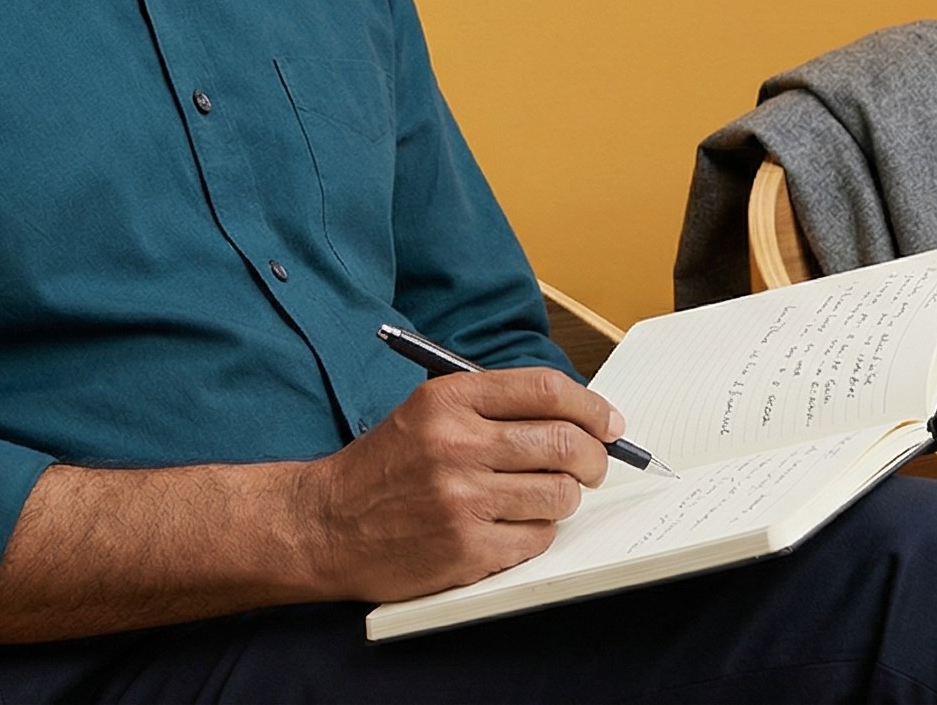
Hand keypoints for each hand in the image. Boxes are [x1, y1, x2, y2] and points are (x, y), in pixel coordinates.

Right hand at [288, 367, 622, 601]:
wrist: (326, 524)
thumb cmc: (385, 467)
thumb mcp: (427, 412)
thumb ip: (494, 407)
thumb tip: (578, 417)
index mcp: (450, 400)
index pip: (548, 390)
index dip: (592, 407)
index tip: (610, 423)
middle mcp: (457, 444)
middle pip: (566, 443)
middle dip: (595, 458)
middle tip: (592, 466)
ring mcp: (462, 498)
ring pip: (560, 494)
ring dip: (563, 498)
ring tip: (541, 498)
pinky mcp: (466, 547)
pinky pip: (538, 538)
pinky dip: (536, 533)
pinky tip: (511, 526)